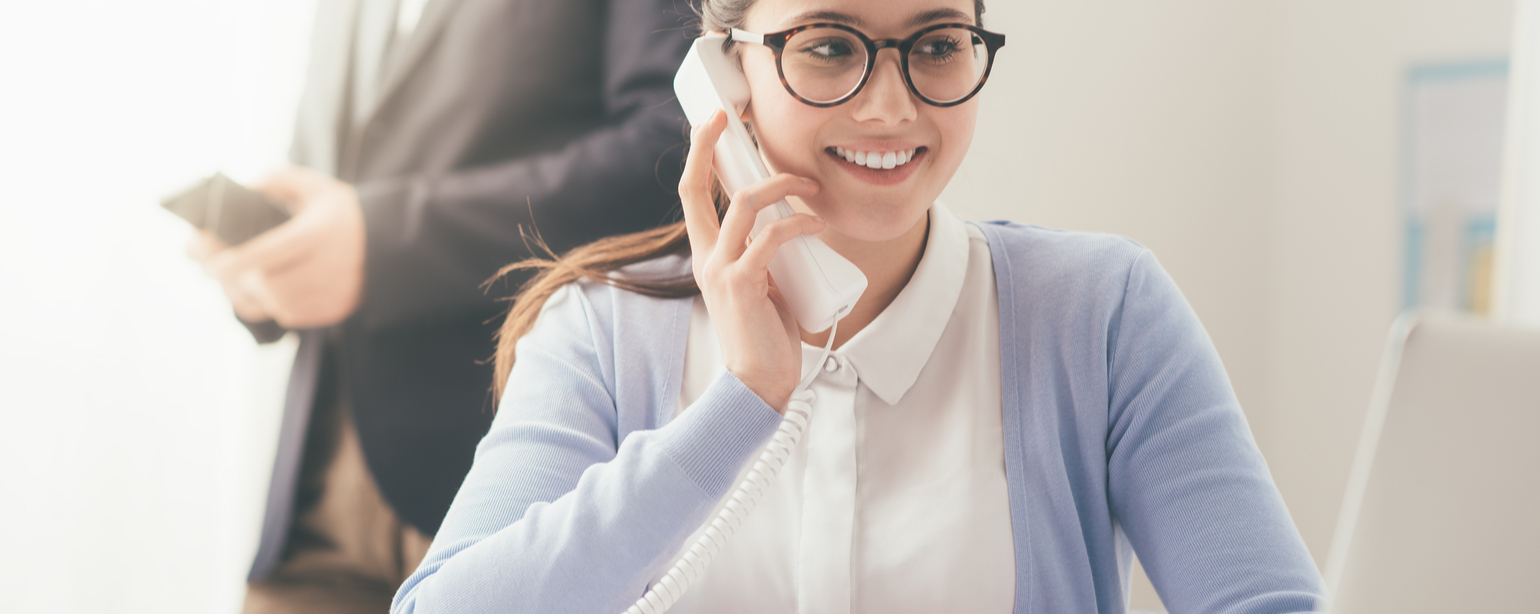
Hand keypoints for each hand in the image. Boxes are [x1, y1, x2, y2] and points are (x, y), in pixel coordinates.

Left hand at [196, 167, 366, 328]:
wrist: (392, 246)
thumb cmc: (346, 215)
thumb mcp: (318, 187)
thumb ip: (279, 181)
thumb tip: (244, 188)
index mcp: (317, 235)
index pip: (264, 253)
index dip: (228, 260)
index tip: (202, 258)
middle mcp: (325, 268)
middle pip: (263, 284)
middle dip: (231, 278)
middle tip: (210, 268)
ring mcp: (331, 294)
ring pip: (272, 304)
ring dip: (246, 294)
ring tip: (231, 280)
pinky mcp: (332, 312)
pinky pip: (287, 316)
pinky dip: (268, 305)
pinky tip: (259, 290)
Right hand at [678, 110, 823, 411]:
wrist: (758, 383)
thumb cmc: (766, 336)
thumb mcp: (762, 283)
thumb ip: (765, 254)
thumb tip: (790, 225)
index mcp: (708, 256)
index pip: (693, 195)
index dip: (699, 155)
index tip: (714, 124)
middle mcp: (707, 258)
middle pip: (696, 188)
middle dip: (708, 146)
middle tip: (730, 119)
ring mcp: (722, 270)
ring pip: (744, 204)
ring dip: (781, 186)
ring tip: (810, 187)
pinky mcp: (743, 284)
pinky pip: (770, 237)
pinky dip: (798, 223)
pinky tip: (815, 224)